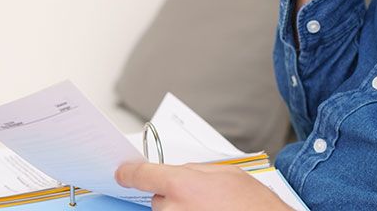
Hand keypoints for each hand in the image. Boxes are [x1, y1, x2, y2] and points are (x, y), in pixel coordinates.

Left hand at [115, 162, 291, 210]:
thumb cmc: (254, 206)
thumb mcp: (226, 173)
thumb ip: (194, 170)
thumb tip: (175, 171)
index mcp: (181, 185)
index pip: (143, 175)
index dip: (130, 172)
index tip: (122, 173)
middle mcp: (173, 210)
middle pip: (157, 199)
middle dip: (174, 196)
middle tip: (202, 199)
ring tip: (210, 210)